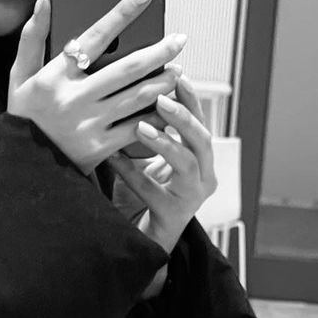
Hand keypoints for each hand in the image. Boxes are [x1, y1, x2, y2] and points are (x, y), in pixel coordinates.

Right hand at [8, 0, 187, 174]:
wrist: (22, 166)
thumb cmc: (24, 114)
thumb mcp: (20, 75)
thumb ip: (33, 35)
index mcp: (56, 76)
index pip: (95, 36)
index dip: (124, 12)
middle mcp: (74, 98)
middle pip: (127, 69)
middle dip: (158, 51)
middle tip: (179, 40)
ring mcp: (89, 124)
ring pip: (137, 97)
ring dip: (163, 82)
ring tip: (178, 71)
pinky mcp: (99, 148)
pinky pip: (135, 129)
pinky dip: (155, 117)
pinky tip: (169, 107)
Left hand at [110, 75, 215, 256]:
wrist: (141, 242)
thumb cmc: (141, 196)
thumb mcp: (146, 158)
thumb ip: (145, 131)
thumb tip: (127, 92)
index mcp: (201, 159)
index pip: (200, 122)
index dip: (191, 99)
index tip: (178, 75)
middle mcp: (204, 177)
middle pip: (202, 139)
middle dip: (183, 116)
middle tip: (161, 97)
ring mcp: (191, 198)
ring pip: (188, 164)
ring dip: (165, 142)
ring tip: (141, 127)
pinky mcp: (173, 216)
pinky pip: (153, 191)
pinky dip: (131, 174)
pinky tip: (112, 159)